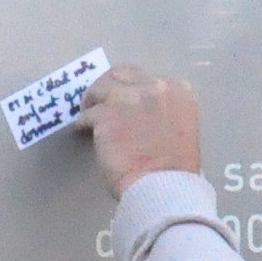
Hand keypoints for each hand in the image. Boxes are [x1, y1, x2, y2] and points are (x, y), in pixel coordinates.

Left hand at [83, 66, 202, 194]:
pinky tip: (82, 130)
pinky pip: (86, 114)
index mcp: (177, 90)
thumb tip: (137, 113)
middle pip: (119, 75)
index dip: (130, 88)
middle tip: (98, 100)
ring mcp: (128, 99)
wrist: (163, 185)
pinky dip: (83, 122)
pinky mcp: (105, 115)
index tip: (122, 100)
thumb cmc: (174, 168)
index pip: (145, 77)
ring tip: (87, 113)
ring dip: (92, 101)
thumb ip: (161, 112)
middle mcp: (154, 88)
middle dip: (107, 86)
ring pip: (100, 89)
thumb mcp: (179, 127)